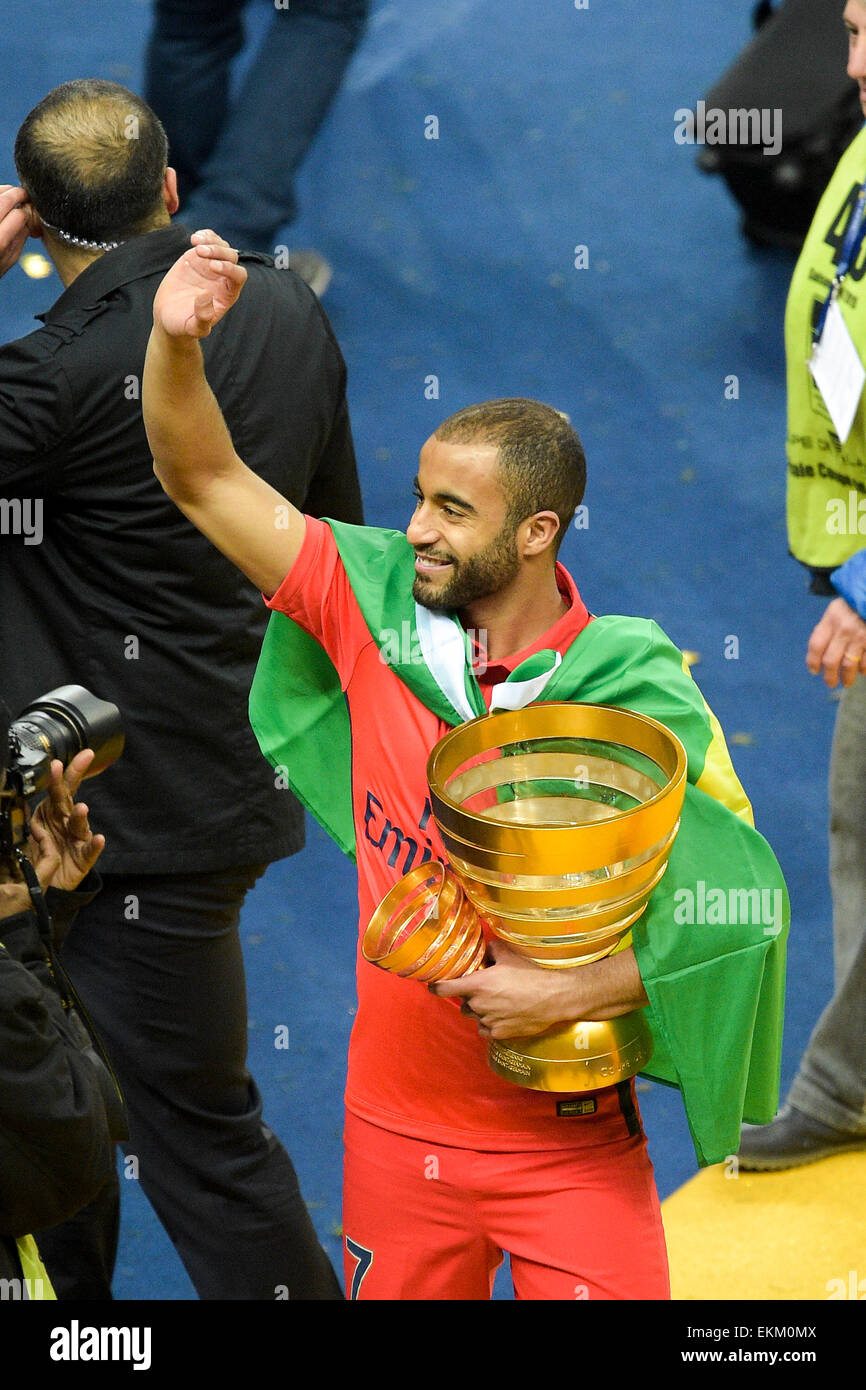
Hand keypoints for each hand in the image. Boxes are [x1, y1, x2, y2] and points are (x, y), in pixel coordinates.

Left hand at [0, 185, 30, 276]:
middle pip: (5, 199)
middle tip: (25, 195)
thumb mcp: (10, 258)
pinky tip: (0, 200)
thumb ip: (21, 237)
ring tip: (11, 195)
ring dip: (5, 191)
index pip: (19, 216)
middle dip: (18, 193)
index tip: (31, 212)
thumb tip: (30, 219)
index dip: (28, 212)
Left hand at [28, 750, 104, 892]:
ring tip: (82, 808)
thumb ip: (31, 818)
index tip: (57, 762)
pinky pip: (90, 850)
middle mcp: (68, 821)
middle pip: (69, 799)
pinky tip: (98, 839)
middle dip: (73, 779)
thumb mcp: (34, 832)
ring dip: (80, 816)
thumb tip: (19, 800)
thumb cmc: (47, 853)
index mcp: (55, 813)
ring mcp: (78, 838)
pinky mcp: (85, 857)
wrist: (54, 882)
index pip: (58, 790)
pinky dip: (95, 844)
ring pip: (79, 824)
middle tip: (80, 762)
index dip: (59, 775)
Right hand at [152, 229, 246, 339]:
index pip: (239, 276)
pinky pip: (208, 241)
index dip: (229, 269)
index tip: (212, 266)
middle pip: (231, 257)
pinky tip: (194, 239)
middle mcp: (223, 278)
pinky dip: (204, 236)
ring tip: (194, 242)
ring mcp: (211, 266)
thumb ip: (202, 318)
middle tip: (199, 252)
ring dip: (211, 241)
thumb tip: (207, 297)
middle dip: (218, 252)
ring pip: (221, 246)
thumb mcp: (192, 328)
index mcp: (228, 294)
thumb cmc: (183, 325)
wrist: (168, 316)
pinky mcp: (198, 258)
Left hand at [429, 939, 580, 1039]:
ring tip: (499, 1001)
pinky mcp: (499, 1034)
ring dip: (480, 1009)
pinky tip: (503, 1014)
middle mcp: (479, 1005)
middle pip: (463, 1001)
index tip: (433, 985)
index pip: (443, 989)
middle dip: (470, 995)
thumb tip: (483, 951)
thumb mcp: (509, 955)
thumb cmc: (532, 974)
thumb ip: (490, 951)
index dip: (435, 986)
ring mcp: (488, 1021)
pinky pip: (485, 1029)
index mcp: (477, 984)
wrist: (555, 997)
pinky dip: (489, 1023)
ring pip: (475, 1016)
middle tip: (487, 988)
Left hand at [806, 596, 865, 686]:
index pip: (816, 645)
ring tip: (846, 682)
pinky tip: (862, 672)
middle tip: (830, 682)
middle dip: (829, 676)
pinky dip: (864, 670)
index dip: (812, 661)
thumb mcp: (835, 612)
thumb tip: (817, 656)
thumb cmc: (852, 607)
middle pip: (830, 660)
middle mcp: (843, 629)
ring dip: (847, 677)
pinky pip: (865, 662)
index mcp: (831, 619)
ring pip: (848, 665)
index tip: (814, 671)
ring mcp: (860, 636)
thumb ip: (826, 630)